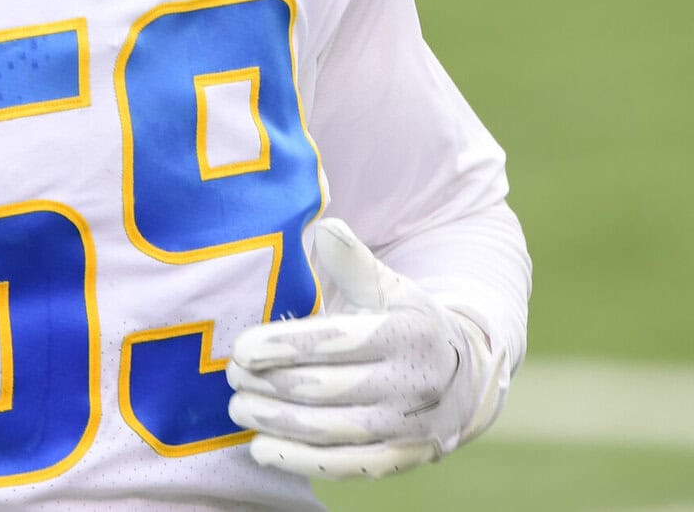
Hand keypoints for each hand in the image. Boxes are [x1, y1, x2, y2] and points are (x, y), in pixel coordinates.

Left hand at [225, 218, 505, 479]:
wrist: (462, 378)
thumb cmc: (404, 322)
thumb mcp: (389, 287)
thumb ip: (354, 262)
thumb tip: (326, 228)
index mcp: (406, 332)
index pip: (333, 341)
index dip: (281, 346)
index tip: (239, 349)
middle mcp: (412, 383)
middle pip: (324, 388)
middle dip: (268, 383)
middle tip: (231, 376)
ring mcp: (408, 427)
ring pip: (329, 430)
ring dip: (275, 422)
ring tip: (237, 407)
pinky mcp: (401, 460)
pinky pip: (344, 466)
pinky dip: (298, 460)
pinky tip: (261, 449)